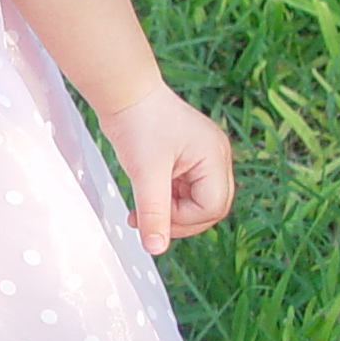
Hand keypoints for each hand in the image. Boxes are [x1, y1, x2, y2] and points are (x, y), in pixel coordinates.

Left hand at [96, 84, 233, 255]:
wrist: (123, 91)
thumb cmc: (137, 122)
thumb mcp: (145, 173)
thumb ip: (153, 213)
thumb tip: (155, 249)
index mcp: (215, 157)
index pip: (212, 207)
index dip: (183, 220)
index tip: (153, 217)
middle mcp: (216, 155)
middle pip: (210, 206)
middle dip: (179, 219)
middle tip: (147, 221)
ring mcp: (204, 154)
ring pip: (196, 199)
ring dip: (170, 210)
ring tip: (139, 211)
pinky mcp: (189, 155)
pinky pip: (185, 187)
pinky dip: (166, 197)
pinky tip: (143, 198)